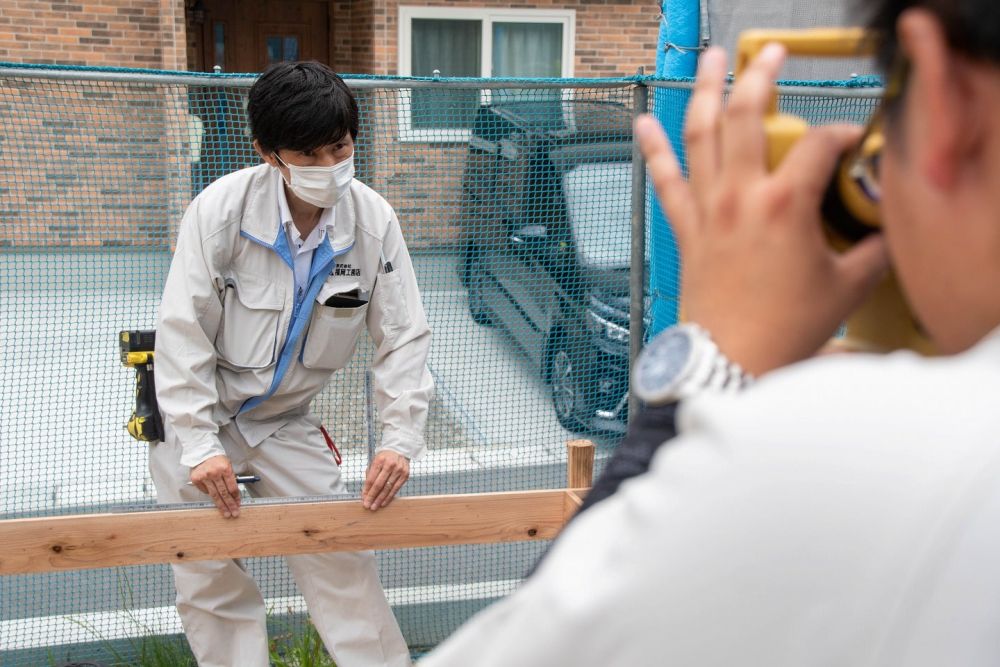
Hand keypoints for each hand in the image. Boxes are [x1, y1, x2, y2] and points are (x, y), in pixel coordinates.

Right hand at [190, 454, 240, 518]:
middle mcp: (214, 473)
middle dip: (230, 505)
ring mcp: (204, 477)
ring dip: (221, 506)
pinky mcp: (196, 479)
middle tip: (234, 513)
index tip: (238, 504)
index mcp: (225, 468)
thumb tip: (234, 494)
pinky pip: (205, 492)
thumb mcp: (228, 465)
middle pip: (224, 493)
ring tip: (226, 513)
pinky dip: (210, 496)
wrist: (202, 451)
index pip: (232, 487)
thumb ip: (231, 478)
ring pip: (214, 495)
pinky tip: (215, 500)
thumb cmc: (217, 459)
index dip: (236, 497)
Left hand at [362, 451, 409, 510]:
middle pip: (379, 484)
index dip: (366, 490)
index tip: (363, 498)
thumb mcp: (374, 462)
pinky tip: (384, 503)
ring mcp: (399, 470)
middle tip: (367, 505)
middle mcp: (390, 465)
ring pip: (388, 488)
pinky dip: (389, 497)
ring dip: (380, 499)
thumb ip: (370, 475)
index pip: (371, 478)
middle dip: (372, 496)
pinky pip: (396, 489)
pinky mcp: (405, 475)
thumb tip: (366, 492)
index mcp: (379, 460)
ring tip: (374, 506)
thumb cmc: (384, 458)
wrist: (398, 451)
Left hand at [636, 44, 888, 374]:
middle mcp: (740, 198)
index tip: (852, 143)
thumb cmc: (782, 330)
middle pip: (747, 116)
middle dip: (760, 76)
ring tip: (710, 62)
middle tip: (769, 55)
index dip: (843, 135)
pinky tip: (643, 123)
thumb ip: (870, 252)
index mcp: (784, 206)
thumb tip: (883, 235)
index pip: (819, 144)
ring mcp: (707, 211)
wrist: (731, 360)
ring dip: (705, 92)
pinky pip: (665, 180)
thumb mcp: (846, 288)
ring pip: (700, 135)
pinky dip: (654, 149)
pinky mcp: (685, 230)